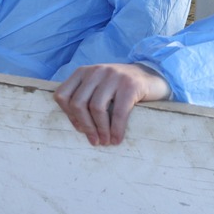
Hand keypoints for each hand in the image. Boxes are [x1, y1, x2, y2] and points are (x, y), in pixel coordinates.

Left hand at [55, 64, 169, 145]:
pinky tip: (117, 139)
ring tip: (105, 141)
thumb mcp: (99, 87)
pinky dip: (116, 129)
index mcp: (82, 72)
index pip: (62, 95)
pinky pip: (118, 112)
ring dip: (100, 130)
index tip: (80, 128)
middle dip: (85, 126)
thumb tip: (78, 126)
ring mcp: (113, 76)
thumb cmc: (121, 88)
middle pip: (78, 103)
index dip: (68, 115)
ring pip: (96, 108)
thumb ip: (85, 98)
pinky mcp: (130, 85)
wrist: (151, 77)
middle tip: (94, 141)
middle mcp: (95, 71)